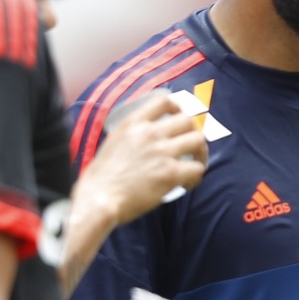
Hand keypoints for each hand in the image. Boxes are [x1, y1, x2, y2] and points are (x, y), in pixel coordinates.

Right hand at [78, 93, 208, 226]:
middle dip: (193, 132)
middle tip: (191, 146)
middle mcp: (150, 133)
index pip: (163, 101)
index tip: (178, 118)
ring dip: (200, 152)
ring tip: (195, 163)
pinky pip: (197, 168)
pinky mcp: (170, 173)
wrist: (98, 199)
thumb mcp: (112, 142)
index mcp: (133, 123)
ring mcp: (162, 152)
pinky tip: (187, 184)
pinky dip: (196, 176)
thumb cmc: (100, 178)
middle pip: (187, 120)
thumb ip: (131, 135)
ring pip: (198, 140)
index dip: (177, 108)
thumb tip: (145, 141)